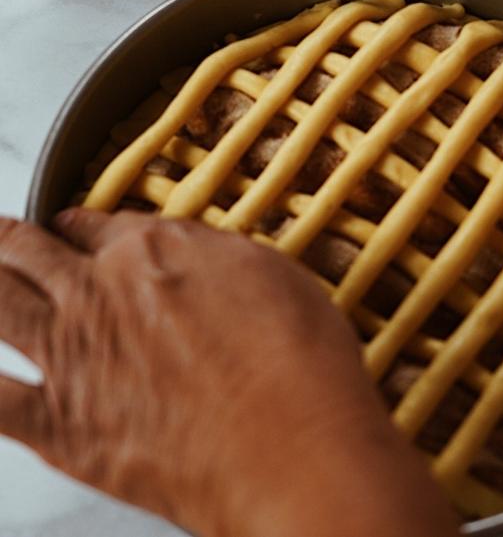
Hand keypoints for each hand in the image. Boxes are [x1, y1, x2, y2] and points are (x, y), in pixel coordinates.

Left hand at [0, 211, 459, 536]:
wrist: (294, 452)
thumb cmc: (299, 365)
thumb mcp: (270, 273)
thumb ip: (210, 255)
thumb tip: (188, 249)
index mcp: (152, 249)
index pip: (95, 224)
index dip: (80, 224)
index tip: (72, 228)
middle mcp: (100, 292)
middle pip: (27, 251)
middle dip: (8, 240)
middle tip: (1, 236)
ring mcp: (72, 359)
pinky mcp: (61, 427)